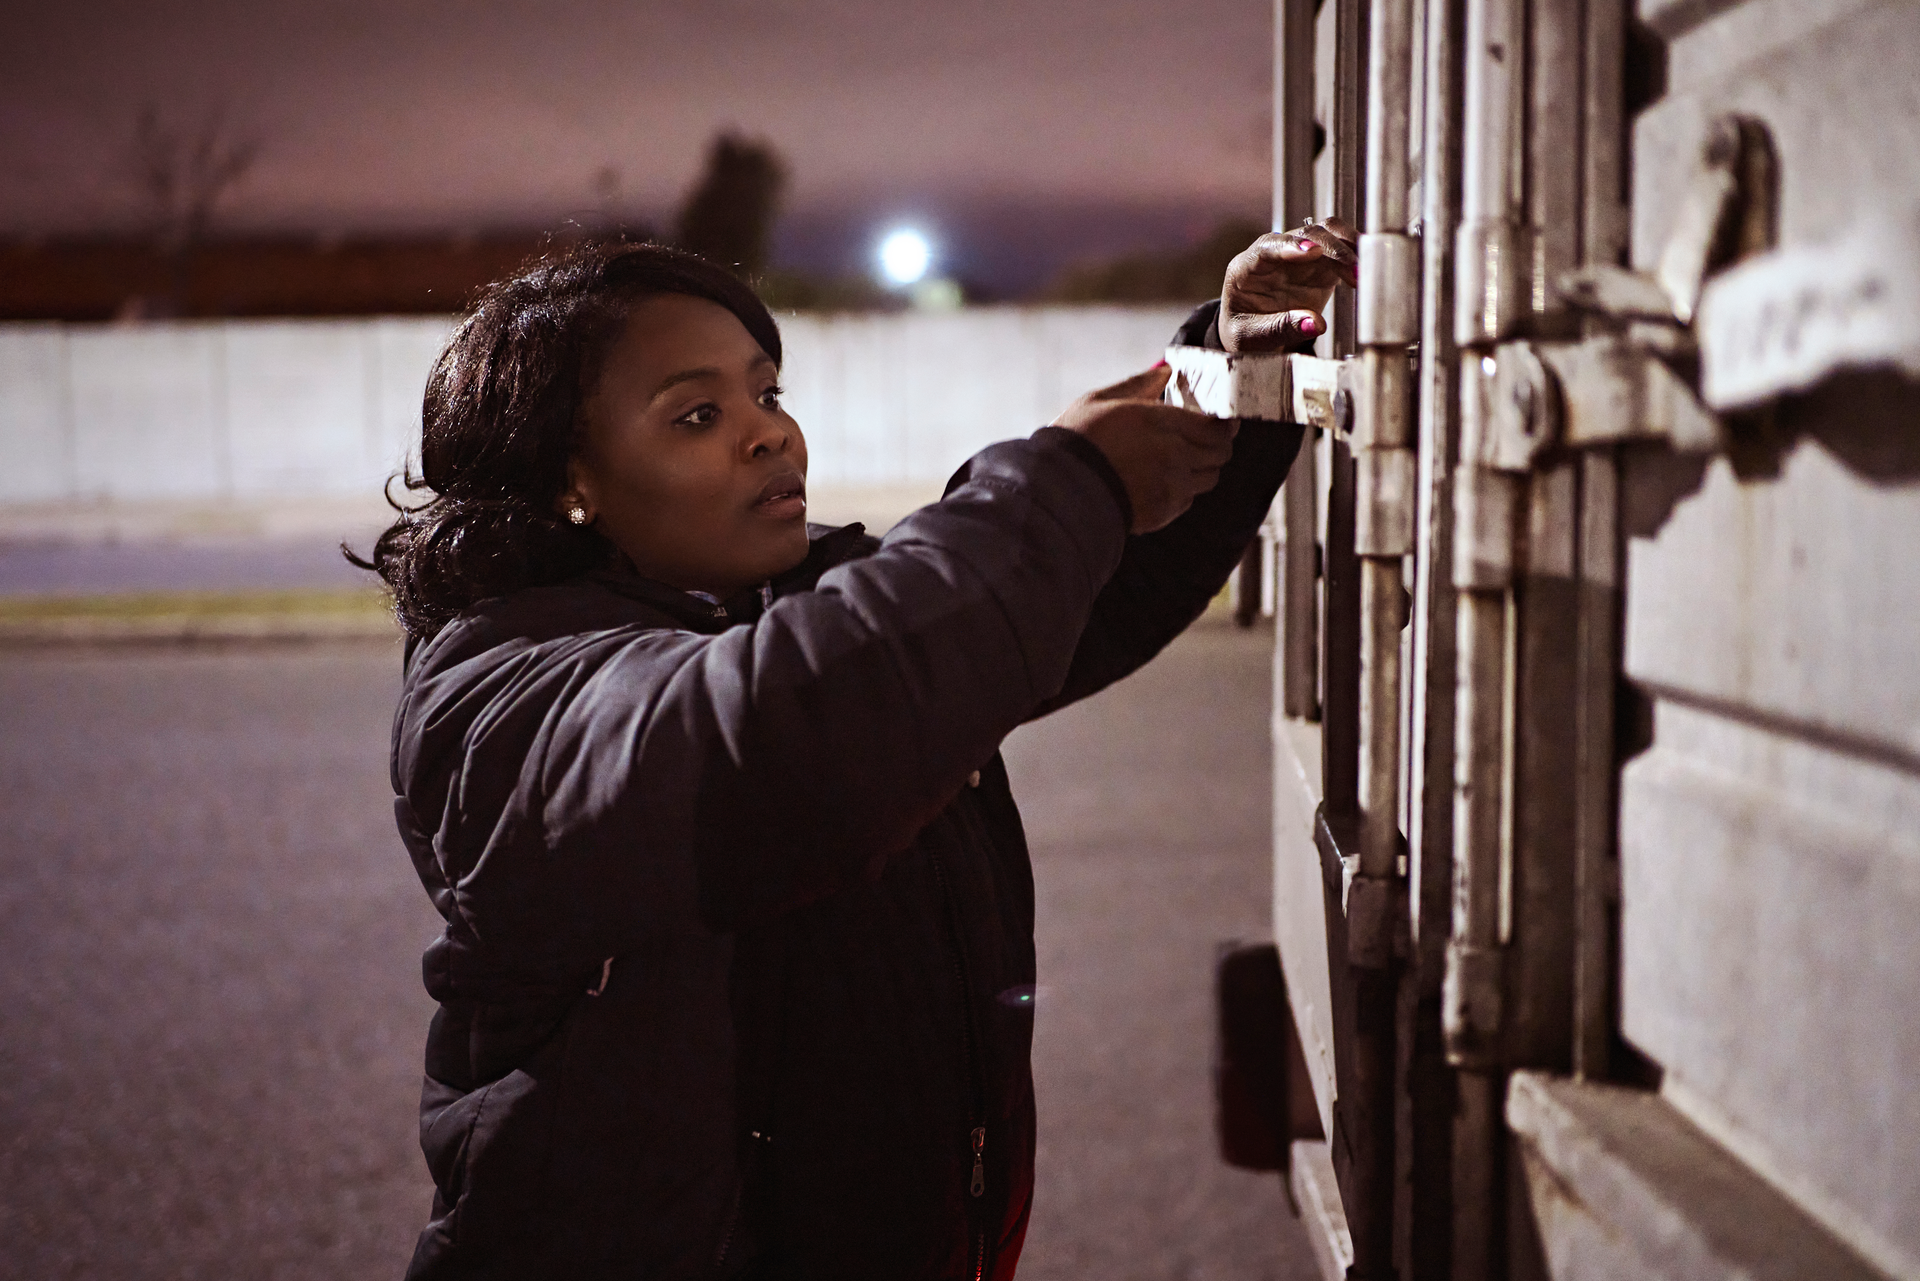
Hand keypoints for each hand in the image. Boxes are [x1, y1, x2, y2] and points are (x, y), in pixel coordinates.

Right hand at [1052, 365, 1237, 533]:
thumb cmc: (1076, 440)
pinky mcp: (1164, 511)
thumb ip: (1140, 384)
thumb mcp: (1101, 399)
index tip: (1222, 420)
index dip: (1224, 423)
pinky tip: (1160, 481)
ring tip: (1181, 460)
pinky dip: (1183, 489)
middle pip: (1220, 452)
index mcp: (1159, 422)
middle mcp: (1173, 455)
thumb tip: (1167, 371)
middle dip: (1217, 444)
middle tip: (1206, 438)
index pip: (1215, 425)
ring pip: (1209, 477)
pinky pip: (1188, 499)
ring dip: (1202, 466)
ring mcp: (1171, 486)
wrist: (1058, 491)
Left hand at [1220, 217, 1359, 353]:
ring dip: (1348, 247)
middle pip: (1305, 234)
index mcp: (1246, 268)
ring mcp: (1298, 257)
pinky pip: (1340, 250)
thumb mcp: (1252, 336)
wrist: (1252, 336)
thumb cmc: (1244, 333)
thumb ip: (1280, 328)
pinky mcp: (1318, 265)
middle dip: (1332, 248)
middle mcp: (1274, 254)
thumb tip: (1316, 324)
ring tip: (1362, 271)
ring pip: (1327, 233)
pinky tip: (1366, 272)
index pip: (1266, 246)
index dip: (1290, 245)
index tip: (1312, 251)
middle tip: (1352, 269)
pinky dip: (1355, 256)